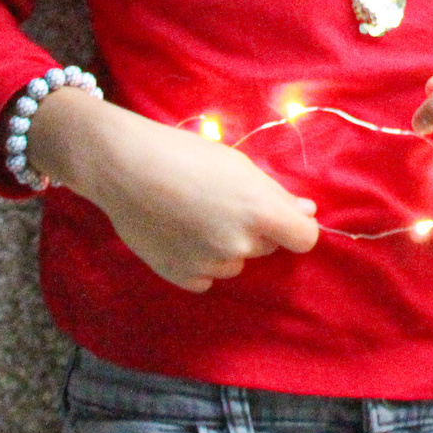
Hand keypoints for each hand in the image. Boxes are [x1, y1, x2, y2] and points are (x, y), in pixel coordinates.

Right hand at [28, 89, 319, 292]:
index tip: (282, 218)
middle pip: (266, 247)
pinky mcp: (181, 277)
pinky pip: (205, 277)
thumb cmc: (187, 155)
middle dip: (254, 229)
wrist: (125, 167)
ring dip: (224, 246)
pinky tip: (178, 233)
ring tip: (193, 214)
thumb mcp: (239, 166)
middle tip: (221, 202)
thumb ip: (277, 195)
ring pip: (234, 262)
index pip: (305, 239)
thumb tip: (307, 212)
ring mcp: (209, 265)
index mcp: (260, 213)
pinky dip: (197, 261)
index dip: (296, 227)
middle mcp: (239, 245)